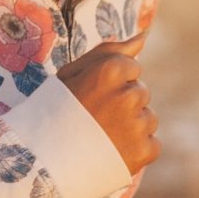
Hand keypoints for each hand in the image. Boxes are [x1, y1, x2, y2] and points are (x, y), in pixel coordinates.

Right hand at [57, 32, 159, 174]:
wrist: (46, 162)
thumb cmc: (57, 110)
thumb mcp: (74, 73)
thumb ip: (109, 51)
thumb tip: (143, 36)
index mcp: (109, 70)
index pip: (132, 66)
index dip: (112, 80)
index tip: (95, 94)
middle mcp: (127, 95)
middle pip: (141, 90)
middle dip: (124, 100)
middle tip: (97, 116)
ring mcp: (137, 124)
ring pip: (148, 116)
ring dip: (132, 124)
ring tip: (104, 134)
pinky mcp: (144, 151)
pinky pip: (152, 142)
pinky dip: (136, 147)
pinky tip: (112, 149)